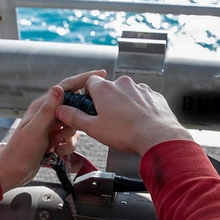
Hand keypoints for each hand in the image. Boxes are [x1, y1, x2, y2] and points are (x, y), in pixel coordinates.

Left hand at [0, 70, 104, 190]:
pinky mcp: (55, 137)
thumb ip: (48, 109)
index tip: (101, 73)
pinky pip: (71, 138)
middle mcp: (48, 113)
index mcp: (42, 106)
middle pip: (74, 108)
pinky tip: (56, 151)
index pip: (66, 86)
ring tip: (54, 144)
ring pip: (74, 125)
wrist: (15, 171)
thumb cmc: (20, 150)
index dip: (84, 79)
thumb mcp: (36, 129)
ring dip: (67, 137)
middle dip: (73, 122)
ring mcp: (52, 126)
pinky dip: (66, 146)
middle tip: (60, 134)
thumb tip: (59, 88)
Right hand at [55, 75, 191, 154]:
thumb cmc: (126, 133)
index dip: (88, 95)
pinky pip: (143, 99)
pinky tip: (140, 122)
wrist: (157, 137)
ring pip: (127, 93)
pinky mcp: (154, 96)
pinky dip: (140, 108)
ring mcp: (140, 88)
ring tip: (126, 124)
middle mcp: (123, 84)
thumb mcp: (93, 128)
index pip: (90, 82)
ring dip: (124, 104)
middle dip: (107, 101)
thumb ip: (74, 118)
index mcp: (105, 89)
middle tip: (107, 120)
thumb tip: (61, 111)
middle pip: (109, 88)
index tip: (90, 106)